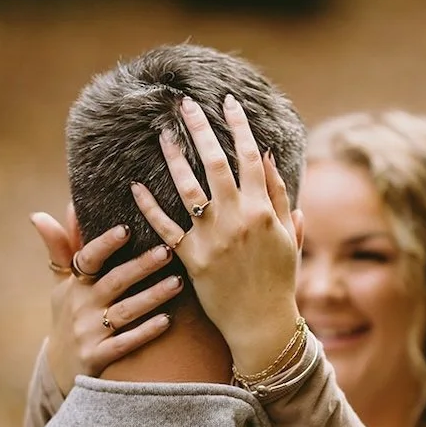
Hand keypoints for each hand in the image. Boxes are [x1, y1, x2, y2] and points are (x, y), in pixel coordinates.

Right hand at [29, 207, 183, 394]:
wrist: (59, 367)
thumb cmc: (68, 315)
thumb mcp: (61, 284)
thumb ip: (61, 247)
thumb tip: (53, 210)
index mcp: (74, 284)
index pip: (87, 259)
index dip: (105, 244)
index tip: (126, 228)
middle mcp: (81, 307)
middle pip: (114, 282)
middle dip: (141, 266)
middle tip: (168, 250)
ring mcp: (89, 333)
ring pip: (125, 312)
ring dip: (152, 297)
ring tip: (178, 283)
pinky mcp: (98, 356)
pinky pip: (125, 343)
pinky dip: (145, 332)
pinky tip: (167, 321)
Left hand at [130, 93, 302, 375]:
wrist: (261, 324)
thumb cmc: (279, 281)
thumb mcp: (289, 236)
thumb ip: (280, 195)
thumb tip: (268, 156)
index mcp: (264, 210)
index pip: (250, 157)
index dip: (238, 126)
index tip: (227, 102)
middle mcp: (238, 219)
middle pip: (216, 162)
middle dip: (200, 129)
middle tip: (185, 104)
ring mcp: (212, 238)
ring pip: (188, 187)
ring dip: (174, 157)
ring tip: (163, 134)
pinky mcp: (191, 258)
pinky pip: (165, 227)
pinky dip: (149, 206)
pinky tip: (136, 185)